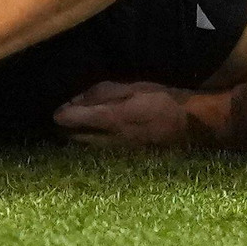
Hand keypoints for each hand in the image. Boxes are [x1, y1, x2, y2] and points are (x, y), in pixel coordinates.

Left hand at [52, 81, 206, 147]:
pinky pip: (102, 151)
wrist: (190, 124)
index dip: (62, 115)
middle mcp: (111, 139)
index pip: (75, 120)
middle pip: (77, 139)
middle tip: (63, 118)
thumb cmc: (163, 99)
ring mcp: (119, 151)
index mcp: (112, 118)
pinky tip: (95, 136)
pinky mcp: (127, 157)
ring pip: (88, 148)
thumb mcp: (133, 88)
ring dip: (79, 138)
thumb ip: (104, 93)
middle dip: (67, 130)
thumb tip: (78, 98)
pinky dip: (94, 143)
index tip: (55, 111)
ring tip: (75, 127)